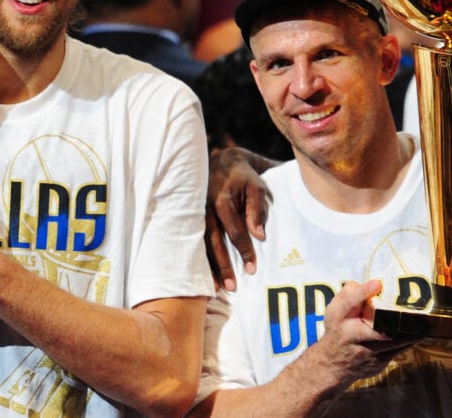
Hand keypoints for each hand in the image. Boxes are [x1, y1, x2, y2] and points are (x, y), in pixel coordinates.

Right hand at [205, 147, 273, 290]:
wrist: (222, 162)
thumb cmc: (243, 177)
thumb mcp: (256, 187)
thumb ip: (257, 210)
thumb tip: (259, 236)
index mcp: (221, 200)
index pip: (234, 231)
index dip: (244, 250)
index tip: (251, 269)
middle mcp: (204, 208)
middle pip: (213, 241)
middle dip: (222, 265)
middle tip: (233, 287)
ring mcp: (195, 214)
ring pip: (201, 244)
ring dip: (208, 267)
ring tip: (216, 288)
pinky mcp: (191, 218)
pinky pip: (195, 241)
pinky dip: (199, 259)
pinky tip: (203, 275)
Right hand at [312, 280, 417, 387]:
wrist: (333, 363)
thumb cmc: (338, 329)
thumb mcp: (335, 309)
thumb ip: (350, 294)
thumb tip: (373, 285)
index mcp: (340, 318)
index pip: (350, 303)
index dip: (363, 293)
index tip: (377, 284)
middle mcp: (351, 336)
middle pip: (372, 330)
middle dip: (389, 324)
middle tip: (408, 314)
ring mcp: (366, 352)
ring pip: (390, 343)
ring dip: (408, 335)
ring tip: (424, 326)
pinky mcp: (378, 363)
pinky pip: (397, 352)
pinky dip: (408, 343)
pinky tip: (419, 334)